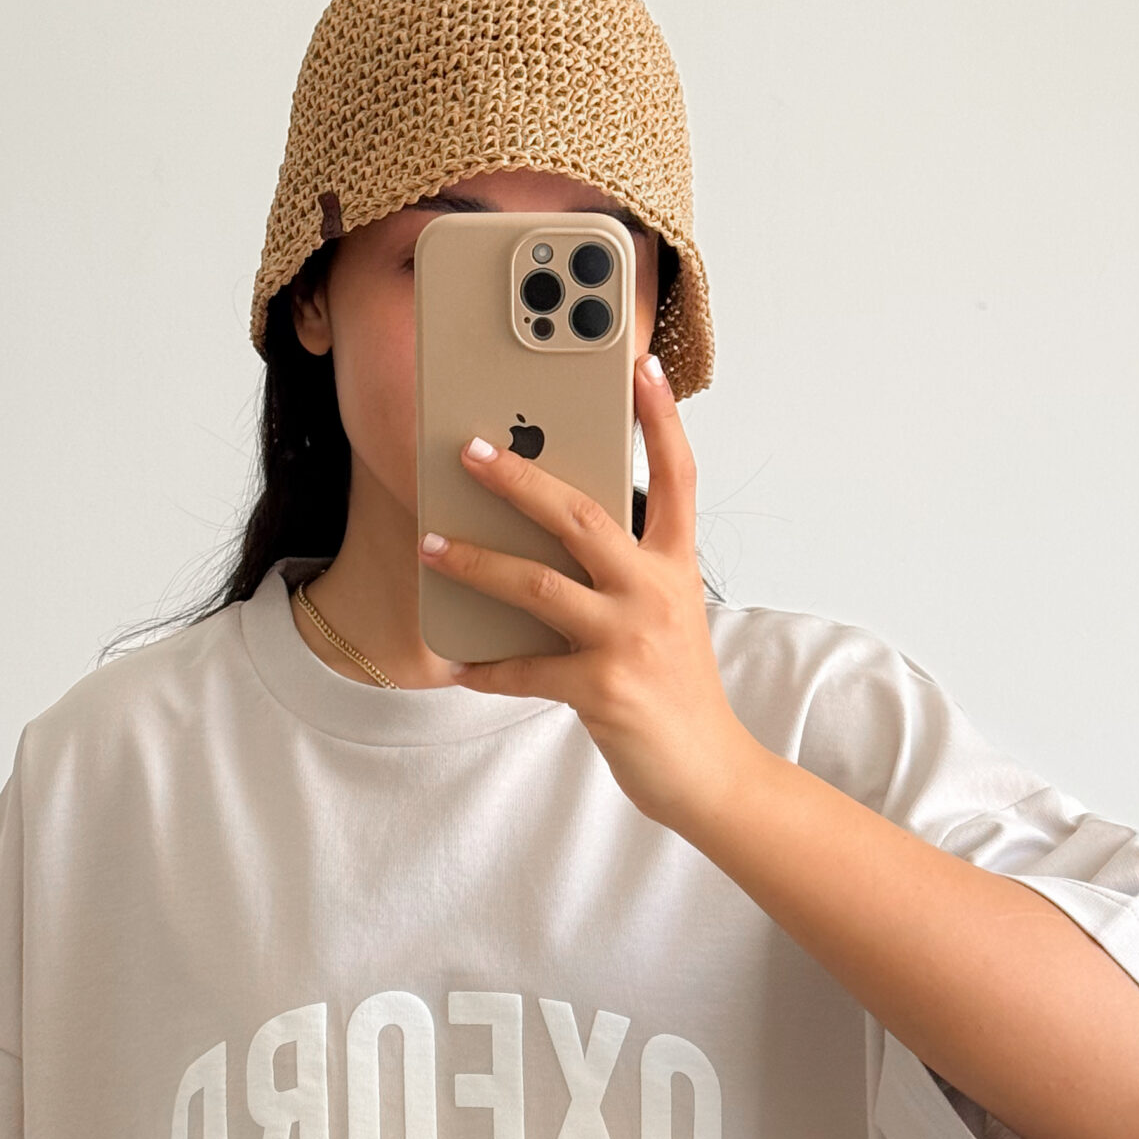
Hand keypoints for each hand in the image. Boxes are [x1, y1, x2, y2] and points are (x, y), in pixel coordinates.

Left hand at [417, 353, 759, 831]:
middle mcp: (654, 594)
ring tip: (430, 545)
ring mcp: (629, 640)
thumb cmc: (675, 690)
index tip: (643, 367)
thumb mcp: (663, 618)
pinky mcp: (603, 689)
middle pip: (582, 516)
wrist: (708, 772)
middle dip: (519, 477)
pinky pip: (526, 670)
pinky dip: (486, 669)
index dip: (662, 420)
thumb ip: (621, 575)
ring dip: (475, 563)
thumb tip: (544, 540)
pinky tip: (456, 666)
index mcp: (674, 568)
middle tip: (469, 449)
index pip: (677, 478)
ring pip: (538, 584)